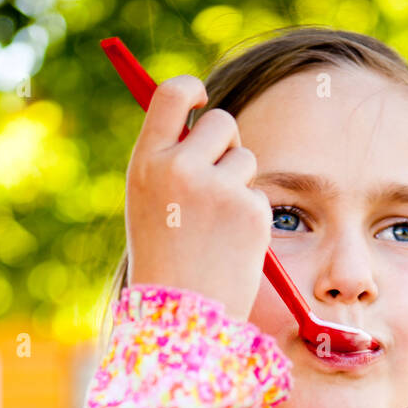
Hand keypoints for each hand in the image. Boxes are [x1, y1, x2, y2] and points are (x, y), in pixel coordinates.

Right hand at [125, 75, 272, 323]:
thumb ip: (169, 162)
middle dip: (226, 145)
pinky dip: (251, 218)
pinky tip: (231, 246)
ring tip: (217, 226)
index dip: (193, 90)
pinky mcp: (250, 211)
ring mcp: (218, 188)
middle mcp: (180, 168)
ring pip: (246, 158)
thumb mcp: (150, 205)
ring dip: (239, 184)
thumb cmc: (163, 264)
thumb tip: (200, 123)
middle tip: (216, 184)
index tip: (202, 99)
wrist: (180, 318)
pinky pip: (259, 195)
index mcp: (147, 163)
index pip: (172, 94)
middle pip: (221, 122)